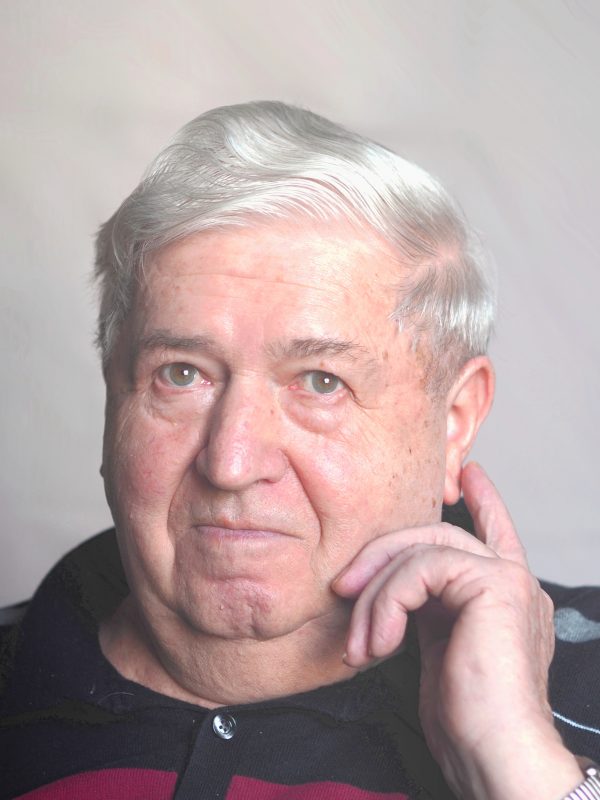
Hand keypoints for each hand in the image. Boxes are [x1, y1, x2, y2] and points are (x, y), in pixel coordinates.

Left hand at [333, 463, 581, 799]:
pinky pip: (422, 569)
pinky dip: (389, 603)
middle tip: (342, 587)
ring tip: (361, 643)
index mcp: (503, 598)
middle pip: (437, 535)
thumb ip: (427, 614)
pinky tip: (381, 643)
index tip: (470, 475)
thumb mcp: (438, 654)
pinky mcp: (497, 584)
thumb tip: (389, 596)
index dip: (484, 502)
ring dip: (376, 594)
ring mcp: (509, 578)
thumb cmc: (467, 722)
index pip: (497, 534)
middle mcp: (514, 581)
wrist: (497, 758)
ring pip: (423, 548)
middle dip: (381, 555)